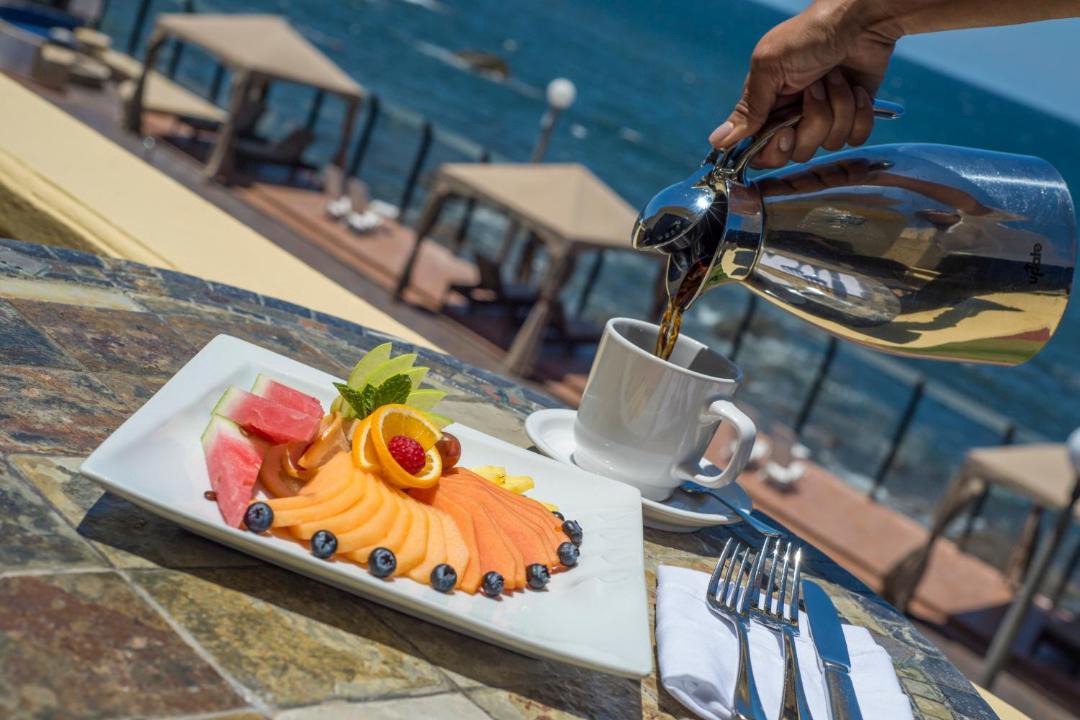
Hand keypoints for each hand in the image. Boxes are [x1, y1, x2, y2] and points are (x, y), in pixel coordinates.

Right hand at [709, 0, 899, 167]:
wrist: (859, 21)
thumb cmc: (809, 36)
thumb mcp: (770, 68)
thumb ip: (748, 109)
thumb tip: (717, 141)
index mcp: (766, 109)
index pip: (761, 152)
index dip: (773, 150)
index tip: (785, 132)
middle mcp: (793, 118)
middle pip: (796, 154)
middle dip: (811, 124)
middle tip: (813, 91)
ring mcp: (824, 119)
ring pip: (829, 144)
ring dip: (838, 107)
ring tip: (835, 77)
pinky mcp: (853, 117)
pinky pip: (855, 137)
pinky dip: (859, 113)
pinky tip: (856, 89)